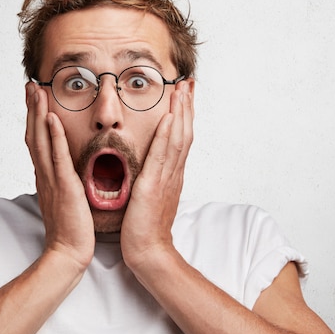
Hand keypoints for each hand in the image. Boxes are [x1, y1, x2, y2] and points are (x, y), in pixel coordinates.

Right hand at [25, 83, 94, 267]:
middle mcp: (44, 174)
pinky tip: (51, 117)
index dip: (34, 118)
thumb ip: (62, 182)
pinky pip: (57, 156)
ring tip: (37, 90)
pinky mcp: (63, 186)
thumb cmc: (71, 228)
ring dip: (38, 113)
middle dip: (32, 108)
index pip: (37, 141)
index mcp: (46, 177)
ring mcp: (52, 179)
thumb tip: (63, 171)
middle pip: (34, 134)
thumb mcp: (65, 199)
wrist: (69, 252)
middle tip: (31, 84)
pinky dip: (53, 136)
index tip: (35, 98)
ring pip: (41, 140)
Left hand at [120, 81, 193, 268]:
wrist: (148, 251)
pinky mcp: (154, 185)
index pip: (181, 138)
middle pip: (185, 132)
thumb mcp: (151, 196)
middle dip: (187, 106)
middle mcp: (173, 172)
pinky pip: (163, 155)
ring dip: (181, 112)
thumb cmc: (145, 228)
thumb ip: (153, 178)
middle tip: (189, 82)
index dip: (184, 115)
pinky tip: (170, 117)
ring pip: (178, 138)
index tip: (184, 94)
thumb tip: (151, 167)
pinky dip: (168, 135)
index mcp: (171, 174)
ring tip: (182, 89)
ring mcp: (167, 178)